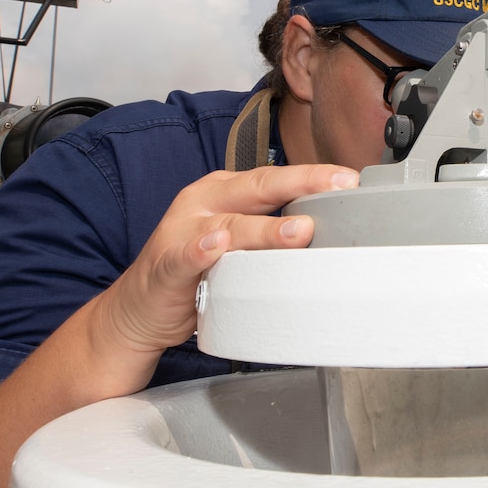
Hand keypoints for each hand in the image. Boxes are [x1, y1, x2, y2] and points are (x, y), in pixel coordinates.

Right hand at [92, 164, 356, 369]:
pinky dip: (202, 249)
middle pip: (258, 188)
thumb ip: (271, 232)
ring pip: (231, 224)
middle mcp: (204, 202)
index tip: (350, 180)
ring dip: (266, 228)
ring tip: (300, 231)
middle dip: (302, 186)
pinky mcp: (165, 264)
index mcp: (225, 192)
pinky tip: (217, 246)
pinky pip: (185, 255)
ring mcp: (182, 230)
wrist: (137, 310)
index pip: (275, 179)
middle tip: (338, 188)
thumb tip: (329, 231)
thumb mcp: (239, 244)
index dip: (313, 177)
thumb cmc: (196, 272)